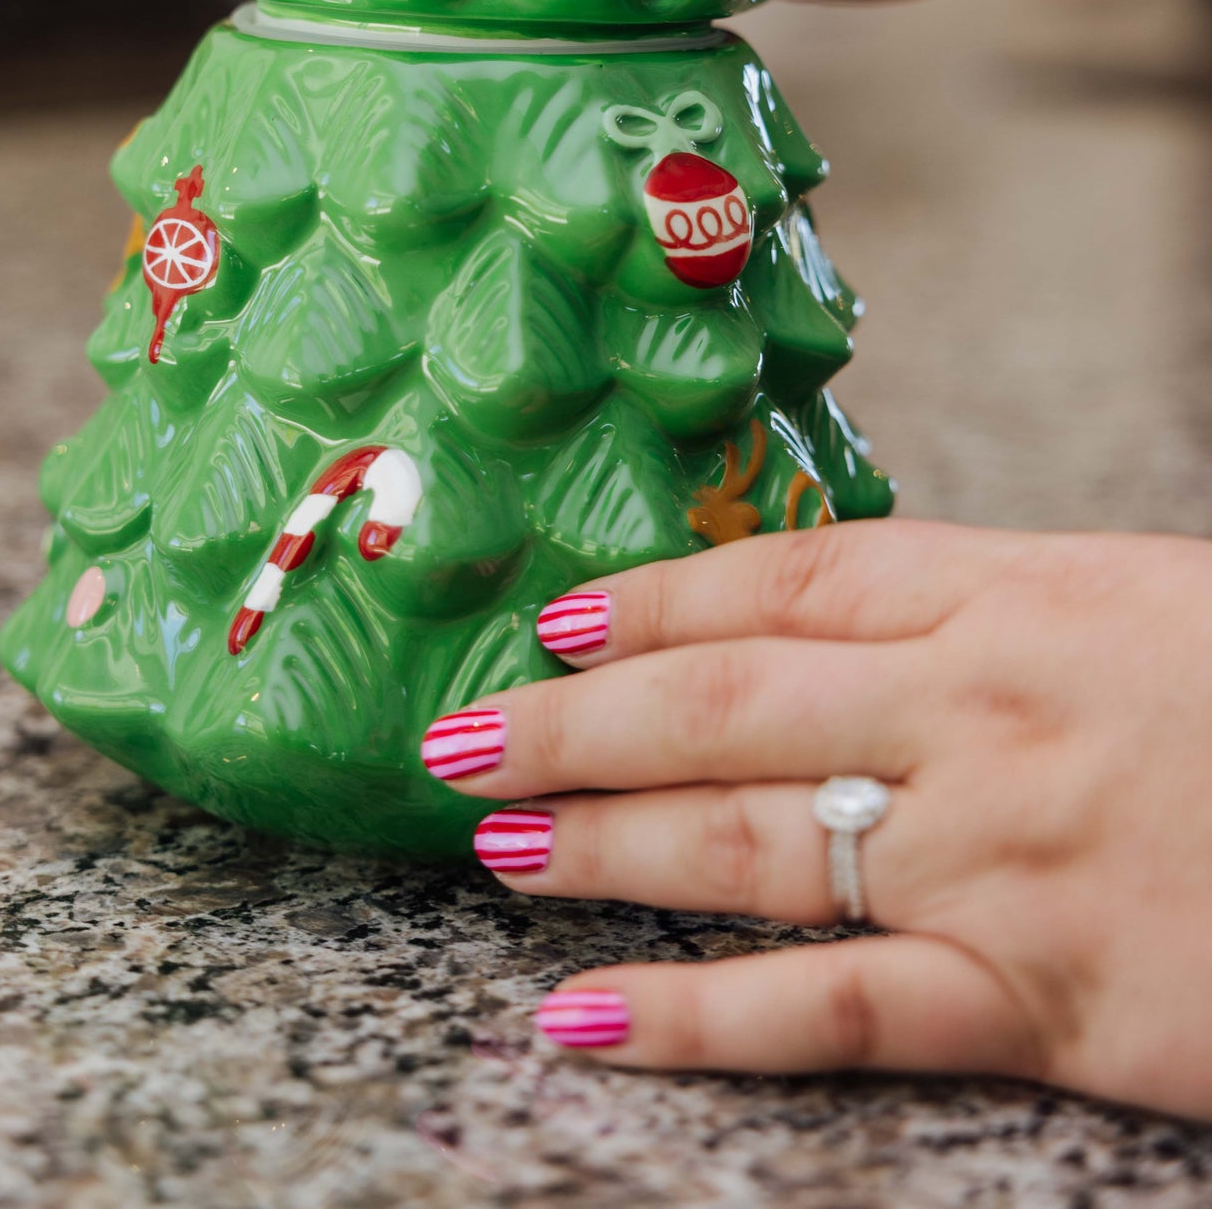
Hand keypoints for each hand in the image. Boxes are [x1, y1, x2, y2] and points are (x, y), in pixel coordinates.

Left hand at [420, 521, 1211, 1116]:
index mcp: (1012, 594)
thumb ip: (999, 619)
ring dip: (600, 844)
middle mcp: (976, 712)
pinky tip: (588, 1021)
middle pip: (725, 705)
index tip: (554, 618)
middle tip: (460, 735)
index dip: (652, 599)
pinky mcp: (1041, 999)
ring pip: (747, 844)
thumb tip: (854, 629)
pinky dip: (697, 1020)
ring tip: (494, 840)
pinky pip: (833, 1007)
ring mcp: (996, 855)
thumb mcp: (1142, 607)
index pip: (783, 580)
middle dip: (575, 720)